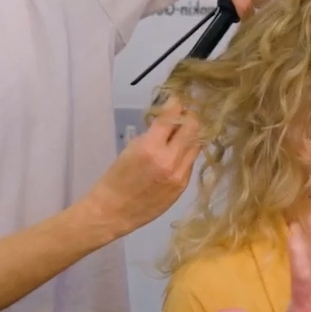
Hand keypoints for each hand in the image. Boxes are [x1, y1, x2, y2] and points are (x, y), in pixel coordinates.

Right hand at [84, 100, 201, 237]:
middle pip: (193, 128)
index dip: (176, 104)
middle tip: (183, 115)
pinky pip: (191, 163)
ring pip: (197, 145)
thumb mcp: (130, 149)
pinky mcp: (183, 187)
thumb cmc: (115, 178)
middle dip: (189, 117)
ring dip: (192, 135)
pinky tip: (178, 153)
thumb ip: (152, 135)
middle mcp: (170, 160)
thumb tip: (167, 122)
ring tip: (183, 132)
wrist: (113, 211)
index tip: (176, 99)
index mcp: (151, 147)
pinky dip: (187, 153)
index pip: (172, 116)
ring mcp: (179, 175)